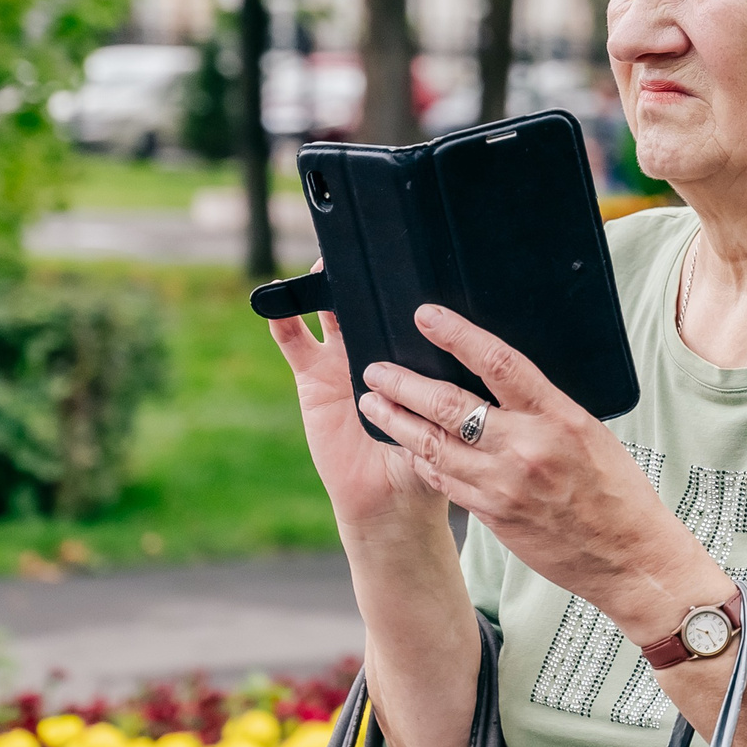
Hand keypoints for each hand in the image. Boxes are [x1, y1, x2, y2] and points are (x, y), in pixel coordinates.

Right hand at [265, 268, 446, 533]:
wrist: (393, 497)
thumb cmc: (433, 456)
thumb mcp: (451, 414)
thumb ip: (454, 384)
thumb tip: (471, 349)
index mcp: (412, 353)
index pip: (404, 306)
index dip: (403, 281)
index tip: (406, 253)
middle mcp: (377, 350)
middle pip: (366, 301)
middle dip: (362, 274)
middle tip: (361, 249)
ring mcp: (342, 361)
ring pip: (330, 312)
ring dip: (322, 286)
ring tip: (323, 264)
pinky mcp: (312, 378)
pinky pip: (294, 344)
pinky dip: (282, 321)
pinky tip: (276, 301)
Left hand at [357, 304, 724, 642]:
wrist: (629, 558)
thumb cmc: (617, 491)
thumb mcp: (589, 431)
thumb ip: (543, 407)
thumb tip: (499, 379)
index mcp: (558, 417)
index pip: (498, 362)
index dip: (457, 335)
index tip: (426, 317)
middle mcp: (527, 448)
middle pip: (450, 406)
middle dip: (404, 384)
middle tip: (375, 369)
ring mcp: (504, 486)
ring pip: (435, 446)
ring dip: (397, 422)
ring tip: (372, 403)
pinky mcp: (493, 516)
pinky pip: (445, 481)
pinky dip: (420, 460)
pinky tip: (404, 447)